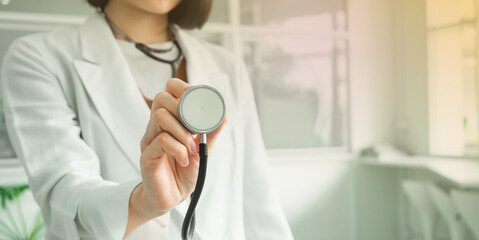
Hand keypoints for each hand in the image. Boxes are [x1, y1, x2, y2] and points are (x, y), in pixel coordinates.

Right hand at [126, 78, 226, 232]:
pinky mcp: (147, 156)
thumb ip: (210, 133)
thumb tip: (223, 116)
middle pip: (161, 99)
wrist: (172, 197)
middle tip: (195, 130)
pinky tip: (184, 160)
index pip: (168, 91)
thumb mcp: (202, 150)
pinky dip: (178, 149)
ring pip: (160, 117)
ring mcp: (149, 140)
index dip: (182, 89)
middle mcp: (156, 127)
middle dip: (183, 110)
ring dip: (182, 133)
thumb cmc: (184, 172)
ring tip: (191, 149)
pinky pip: (161, 141)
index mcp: (169, 121)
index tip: (198, 103)